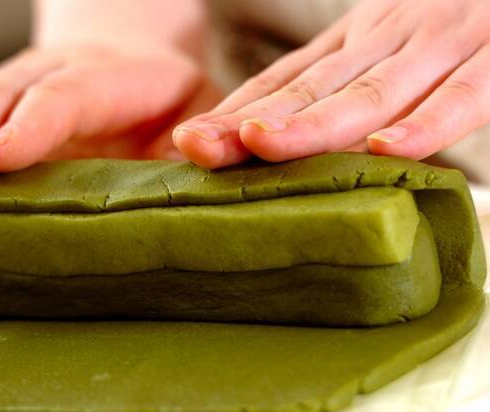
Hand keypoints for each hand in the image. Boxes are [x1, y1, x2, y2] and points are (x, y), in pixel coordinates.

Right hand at [0, 44, 211, 189]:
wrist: (141, 64)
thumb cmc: (173, 104)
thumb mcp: (196, 119)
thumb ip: (188, 150)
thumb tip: (182, 183)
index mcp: (112, 79)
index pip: (65, 97)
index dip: (31, 127)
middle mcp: (56, 75)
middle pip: (2, 95)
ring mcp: (20, 86)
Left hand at [173, 0, 489, 167]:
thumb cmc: (452, 24)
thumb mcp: (384, 47)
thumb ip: (342, 85)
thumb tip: (277, 137)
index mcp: (356, 42)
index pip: (285, 81)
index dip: (234, 112)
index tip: (189, 141)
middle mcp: (385, 41)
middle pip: (309, 90)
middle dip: (249, 123)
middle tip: (198, 147)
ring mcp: (438, 48)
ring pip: (368, 93)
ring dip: (313, 123)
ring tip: (261, 144)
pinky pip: (459, 97)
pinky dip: (424, 124)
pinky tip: (386, 151)